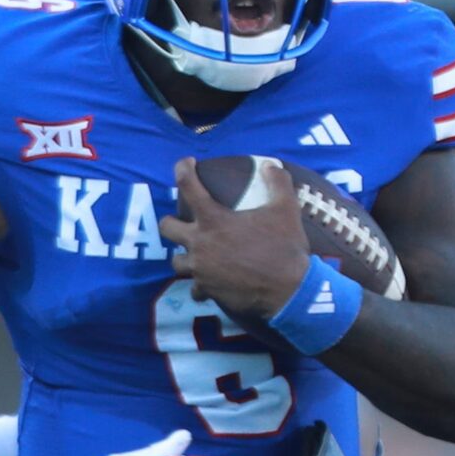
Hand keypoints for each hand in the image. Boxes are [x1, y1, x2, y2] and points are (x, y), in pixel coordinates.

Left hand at [159, 158, 311, 324]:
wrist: (288, 291)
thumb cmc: (284, 247)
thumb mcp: (286, 209)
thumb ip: (278, 183)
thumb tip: (271, 166)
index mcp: (214, 220)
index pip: (188, 186)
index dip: (182, 169)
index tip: (186, 164)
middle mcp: (200, 244)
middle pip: (166, 228)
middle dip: (171, 222)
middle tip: (183, 222)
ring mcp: (200, 270)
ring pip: (176, 262)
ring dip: (184, 256)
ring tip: (196, 254)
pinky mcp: (207, 291)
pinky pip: (194, 289)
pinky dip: (200, 285)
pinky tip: (209, 282)